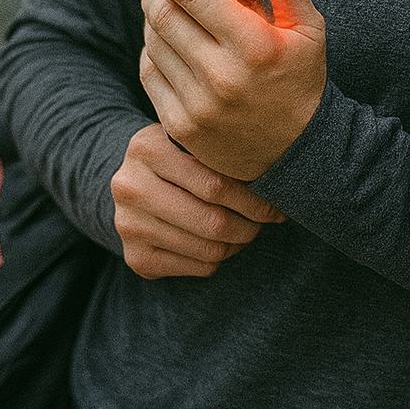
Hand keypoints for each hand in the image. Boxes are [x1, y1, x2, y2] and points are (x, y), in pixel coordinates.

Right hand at [110, 122, 285, 278]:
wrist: (134, 183)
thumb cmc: (178, 158)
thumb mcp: (190, 141)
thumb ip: (221, 151)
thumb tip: (280, 176)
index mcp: (147, 148)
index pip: (216, 185)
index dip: (254, 200)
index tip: (276, 203)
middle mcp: (130, 187)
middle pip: (214, 222)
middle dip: (252, 225)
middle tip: (269, 218)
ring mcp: (129, 226)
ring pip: (209, 250)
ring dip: (239, 243)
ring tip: (248, 228)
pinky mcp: (137, 258)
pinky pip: (199, 267)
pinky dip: (220, 259)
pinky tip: (224, 242)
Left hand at [140, 0, 326, 178]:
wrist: (299, 152)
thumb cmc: (301, 80)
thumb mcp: (308, 29)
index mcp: (255, 45)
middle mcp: (222, 75)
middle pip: (164, 16)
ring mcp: (198, 104)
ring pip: (153, 44)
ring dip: (151, 21)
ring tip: (161, 13)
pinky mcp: (181, 126)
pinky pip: (149, 76)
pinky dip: (150, 53)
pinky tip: (162, 45)